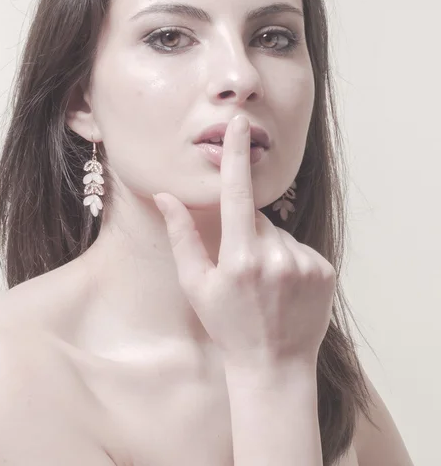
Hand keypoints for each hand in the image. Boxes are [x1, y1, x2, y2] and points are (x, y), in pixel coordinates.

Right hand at [153, 115, 335, 368]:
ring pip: (279, 232)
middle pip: (257, 217)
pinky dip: (290, 259)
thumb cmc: (226, 325)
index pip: (236, 193)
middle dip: (246, 231)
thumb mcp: (195, 284)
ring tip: (265, 283)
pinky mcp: (324, 269)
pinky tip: (284, 287)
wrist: (274, 365)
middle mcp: (275, 256)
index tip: (239, 125)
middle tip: (242, 270)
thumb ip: (181, 236)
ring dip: (269, 246)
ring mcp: (304, 263)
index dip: (235, 156)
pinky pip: (300, 247)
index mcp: (239, 257)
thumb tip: (166, 196)